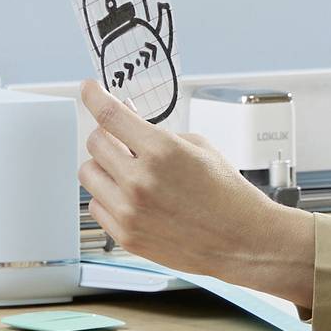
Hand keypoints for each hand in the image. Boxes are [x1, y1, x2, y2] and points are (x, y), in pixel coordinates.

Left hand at [77, 80, 316, 312]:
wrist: (242, 240)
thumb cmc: (226, 193)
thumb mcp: (197, 146)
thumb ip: (156, 131)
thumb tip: (125, 116)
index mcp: (161, 151)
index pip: (110, 115)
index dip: (94, 96)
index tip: (88, 89)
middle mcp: (140, 181)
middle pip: (94, 142)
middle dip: (107, 136)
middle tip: (123, 141)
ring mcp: (130, 211)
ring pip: (88, 174)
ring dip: (104, 167)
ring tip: (129, 173)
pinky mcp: (126, 236)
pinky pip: (96, 205)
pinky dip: (108, 197)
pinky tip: (132, 198)